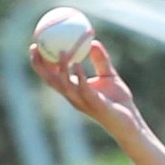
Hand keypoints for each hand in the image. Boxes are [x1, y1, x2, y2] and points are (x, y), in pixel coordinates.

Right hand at [28, 39, 142, 143]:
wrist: (131, 123)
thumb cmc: (118, 102)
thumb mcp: (109, 76)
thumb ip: (101, 60)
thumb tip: (94, 41)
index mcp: (74, 90)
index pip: (51, 76)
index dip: (40, 63)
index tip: (34, 45)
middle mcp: (74, 97)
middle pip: (51, 81)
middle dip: (40, 66)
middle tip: (35, 47)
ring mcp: (84, 102)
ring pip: (66, 86)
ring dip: (61, 69)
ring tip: (60, 51)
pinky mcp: (96, 105)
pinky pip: (85, 90)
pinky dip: (79, 76)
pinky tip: (77, 64)